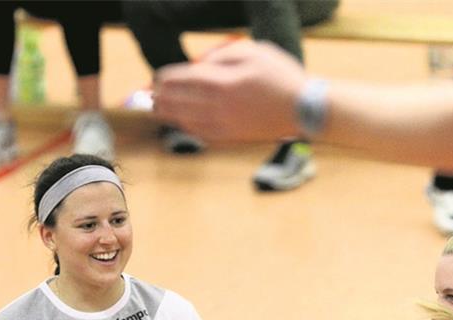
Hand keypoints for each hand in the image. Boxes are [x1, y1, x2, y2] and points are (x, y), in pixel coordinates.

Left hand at [153, 40, 306, 141]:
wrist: (303, 109)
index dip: (164, 78)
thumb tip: (199, 64)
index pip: (180, 79)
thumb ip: (221, 55)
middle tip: (149, 95)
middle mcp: (217, 105)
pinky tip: (181, 123)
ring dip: (168, 114)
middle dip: (160, 97)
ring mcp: (223, 124)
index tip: (156, 78)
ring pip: (185, 120)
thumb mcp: (252, 51)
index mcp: (220, 81)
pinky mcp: (231, 137)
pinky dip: (186, 127)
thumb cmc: (281, 76)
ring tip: (157, 109)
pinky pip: (200, 133)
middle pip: (177, 101)